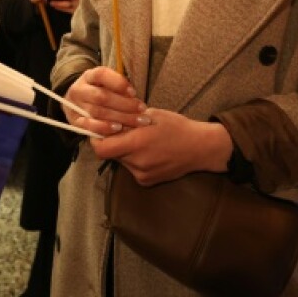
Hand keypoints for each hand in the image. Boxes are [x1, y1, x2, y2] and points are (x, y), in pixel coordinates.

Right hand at [63, 67, 149, 135]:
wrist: (76, 103)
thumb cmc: (98, 91)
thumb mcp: (104, 83)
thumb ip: (116, 86)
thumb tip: (133, 95)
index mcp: (88, 76)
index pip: (101, 75)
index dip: (118, 83)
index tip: (134, 92)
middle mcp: (79, 90)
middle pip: (102, 96)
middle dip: (124, 104)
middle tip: (142, 109)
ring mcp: (76, 106)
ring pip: (98, 112)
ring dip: (120, 117)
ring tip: (137, 121)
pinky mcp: (75, 121)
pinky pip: (89, 125)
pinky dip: (104, 127)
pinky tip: (118, 128)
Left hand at [91, 110, 232, 185]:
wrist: (201, 148)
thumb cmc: (177, 127)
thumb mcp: (151, 115)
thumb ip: (127, 120)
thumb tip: (106, 118)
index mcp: (136, 143)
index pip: (101, 149)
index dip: (96, 139)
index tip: (100, 130)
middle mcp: (137, 162)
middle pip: (110, 154)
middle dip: (112, 142)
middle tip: (122, 131)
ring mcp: (141, 174)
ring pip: (121, 161)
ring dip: (124, 151)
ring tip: (141, 141)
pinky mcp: (146, 181)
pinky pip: (131, 169)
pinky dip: (134, 160)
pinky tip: (149, 152)